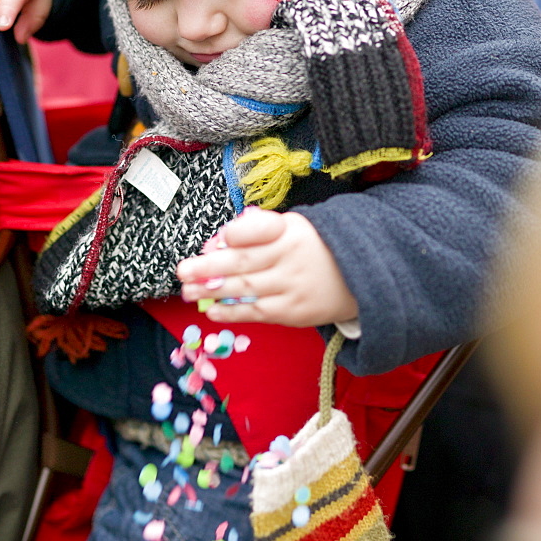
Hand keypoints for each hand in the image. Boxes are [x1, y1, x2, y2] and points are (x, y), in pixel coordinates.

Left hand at [176, 206, 357, 326]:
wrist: (359, 279)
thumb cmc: (314, 249)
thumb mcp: (294, 227)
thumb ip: (259, 230)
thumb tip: (219, 241)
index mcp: (290, 231)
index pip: (260, 229)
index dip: (237, 234)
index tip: (219, 239)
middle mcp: (290, 257)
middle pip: (243, 262)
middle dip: (208, 267)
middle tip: (181, 271)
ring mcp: (291, 287)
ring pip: (244, 289)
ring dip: (211, 291)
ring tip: (187, 291)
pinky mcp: (292, 312)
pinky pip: (256, 312)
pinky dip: (231, 312)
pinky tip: (211, 310)